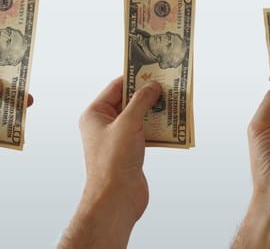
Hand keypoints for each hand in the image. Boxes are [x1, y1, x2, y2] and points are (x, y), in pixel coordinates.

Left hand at [60, 77, 160, 248]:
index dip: (134, 77)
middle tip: (168, 84)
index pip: (115, 87)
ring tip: (174, 101)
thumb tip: (153, 86)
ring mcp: (117, 139)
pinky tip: (173, 124)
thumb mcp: (128, 123)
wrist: (116, 199)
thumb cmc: (114, 161)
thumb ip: (141, 101)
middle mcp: (104, 125)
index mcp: (95, 114)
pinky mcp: (130, 152)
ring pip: (139, 117)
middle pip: (128, 101)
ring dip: (155, 111)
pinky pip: (145, 133)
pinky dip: (157, 128)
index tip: (153, 70)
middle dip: (148, 94)